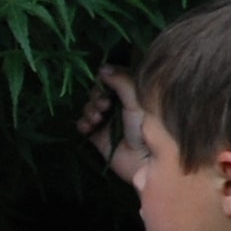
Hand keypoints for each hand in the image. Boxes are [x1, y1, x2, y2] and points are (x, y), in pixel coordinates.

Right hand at [79, 65, 147, 186]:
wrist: (145, 162)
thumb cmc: (146, 129)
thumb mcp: (137, 100)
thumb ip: (121, 81)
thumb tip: (102, 68)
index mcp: (130, 95)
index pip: (111, 79)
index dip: (105, 81)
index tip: (105, 86)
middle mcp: (118, 106)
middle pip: (97, 92)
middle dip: (96, 96)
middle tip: (104, 106)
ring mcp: (107, 121)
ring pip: (89, 106)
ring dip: (89, 109)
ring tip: (98, 118)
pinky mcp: (97, 136)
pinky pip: (83, 124)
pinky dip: (83, 123)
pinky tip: (89, 126)